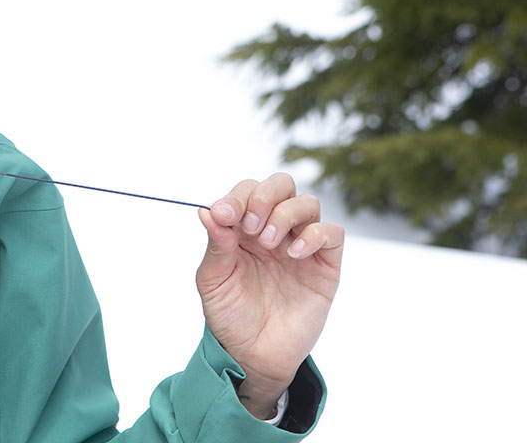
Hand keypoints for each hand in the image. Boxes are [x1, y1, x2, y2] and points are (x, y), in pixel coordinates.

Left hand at [195, 174, 342, 419]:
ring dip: (285, 214)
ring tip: (269, 244)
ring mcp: (300, 245)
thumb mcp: (213, 279)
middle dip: (265, 196)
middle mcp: (273, 230)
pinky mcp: (324, 265)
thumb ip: (216, 244)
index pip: (247, 191)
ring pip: (307, 203)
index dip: (237, 196)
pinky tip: (293, 254)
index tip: (225, 215)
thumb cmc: (230, 315)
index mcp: (243, 228)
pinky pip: (332, 234)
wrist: (253, 354)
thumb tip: (207, 210)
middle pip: (281, 185)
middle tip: (251, 226)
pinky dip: (314, 235)